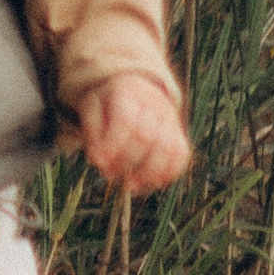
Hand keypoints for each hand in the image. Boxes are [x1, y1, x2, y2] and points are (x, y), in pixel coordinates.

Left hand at [73, 75, 189, 196]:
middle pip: (146, 137)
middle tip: (109, 174)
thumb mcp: (92, 108)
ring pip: (168, 148)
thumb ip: (92, 133)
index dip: (113, 145)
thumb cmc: (109, 104)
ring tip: (129, 185)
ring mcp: (169, 119)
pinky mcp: (178, 133)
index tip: (99, 163)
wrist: (137, 88)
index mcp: (128, 93)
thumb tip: (97, 161)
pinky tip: (150, 183)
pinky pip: (181, 154)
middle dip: (126, 161)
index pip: (125, 120)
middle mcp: (154, 104)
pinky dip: (169, 173)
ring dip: (148, 173)